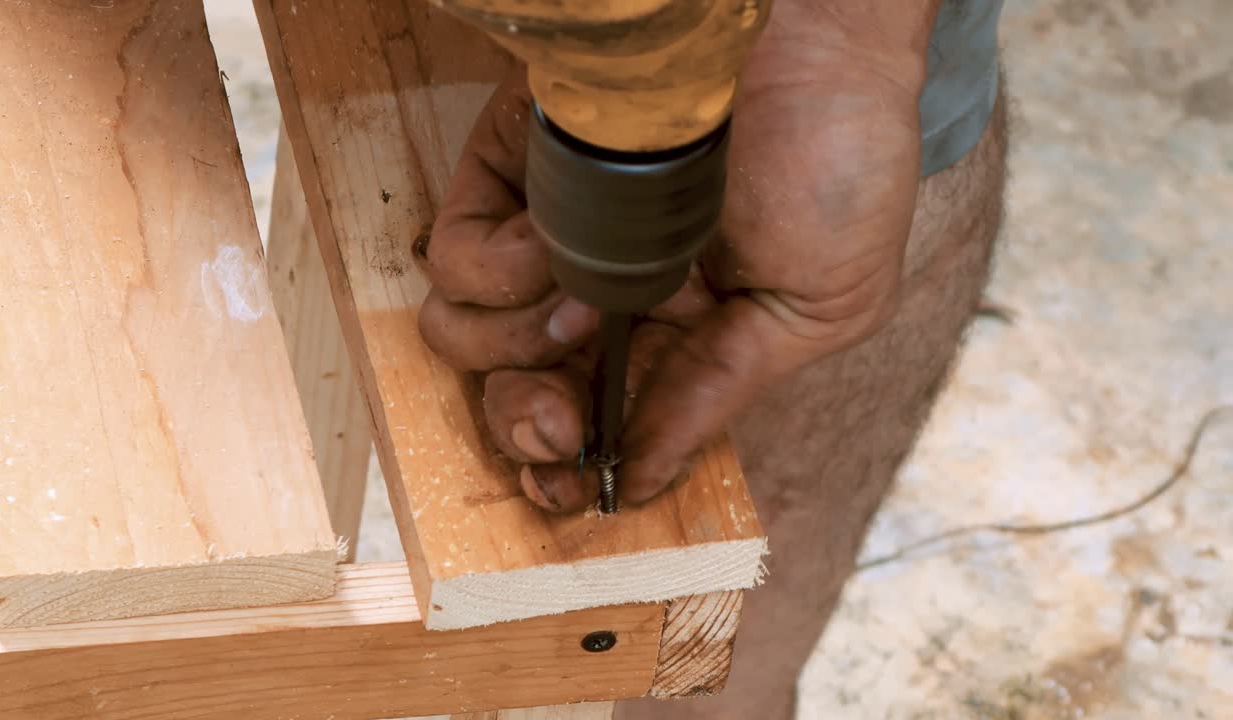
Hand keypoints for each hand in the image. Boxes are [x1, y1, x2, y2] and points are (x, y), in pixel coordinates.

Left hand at [418, 2, 937, 510]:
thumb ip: (717, 393)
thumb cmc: (838, 166)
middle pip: (513, 396)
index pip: (594, 426)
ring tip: (579, 306)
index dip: (561, 469)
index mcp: (672, 342)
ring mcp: (550, 240)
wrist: (816, 39)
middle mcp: (600, 298)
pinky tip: (550, 245)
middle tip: (559, 425)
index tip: (562, 490)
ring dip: (514, 346)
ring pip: (466, 338)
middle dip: (525, 427)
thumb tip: (643, 484)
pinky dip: (494, 270)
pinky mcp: (510, 179)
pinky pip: (455, 261)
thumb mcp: (812, 307)